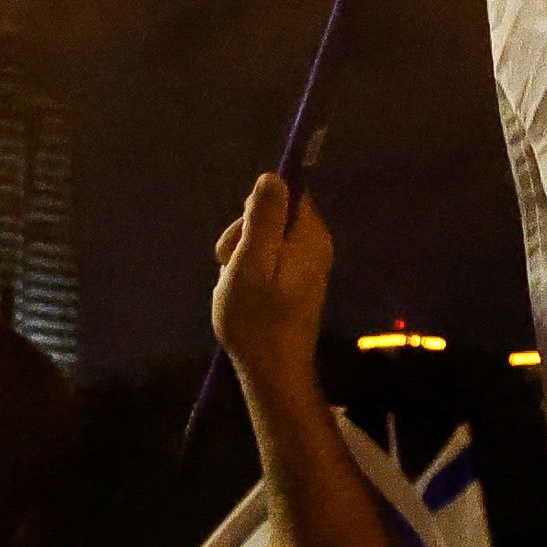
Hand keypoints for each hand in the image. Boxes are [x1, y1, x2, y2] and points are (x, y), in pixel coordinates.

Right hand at [207, 172, 335, 372]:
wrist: (272, 371)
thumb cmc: (257, 319)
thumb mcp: (250, 264)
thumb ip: (262, 220)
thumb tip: (273, 176)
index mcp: (309, 237)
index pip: (286, 194)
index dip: (255, 209)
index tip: (241, 239)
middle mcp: (315, 245)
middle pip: (272, 215)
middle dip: (242, 235)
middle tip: (231, 267)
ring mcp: (307, 264)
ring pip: (264, 238)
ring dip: (241, 256)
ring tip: (234, 285)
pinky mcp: (297, 281)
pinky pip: (267, 258)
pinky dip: (249, 271)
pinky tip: (242, 293)